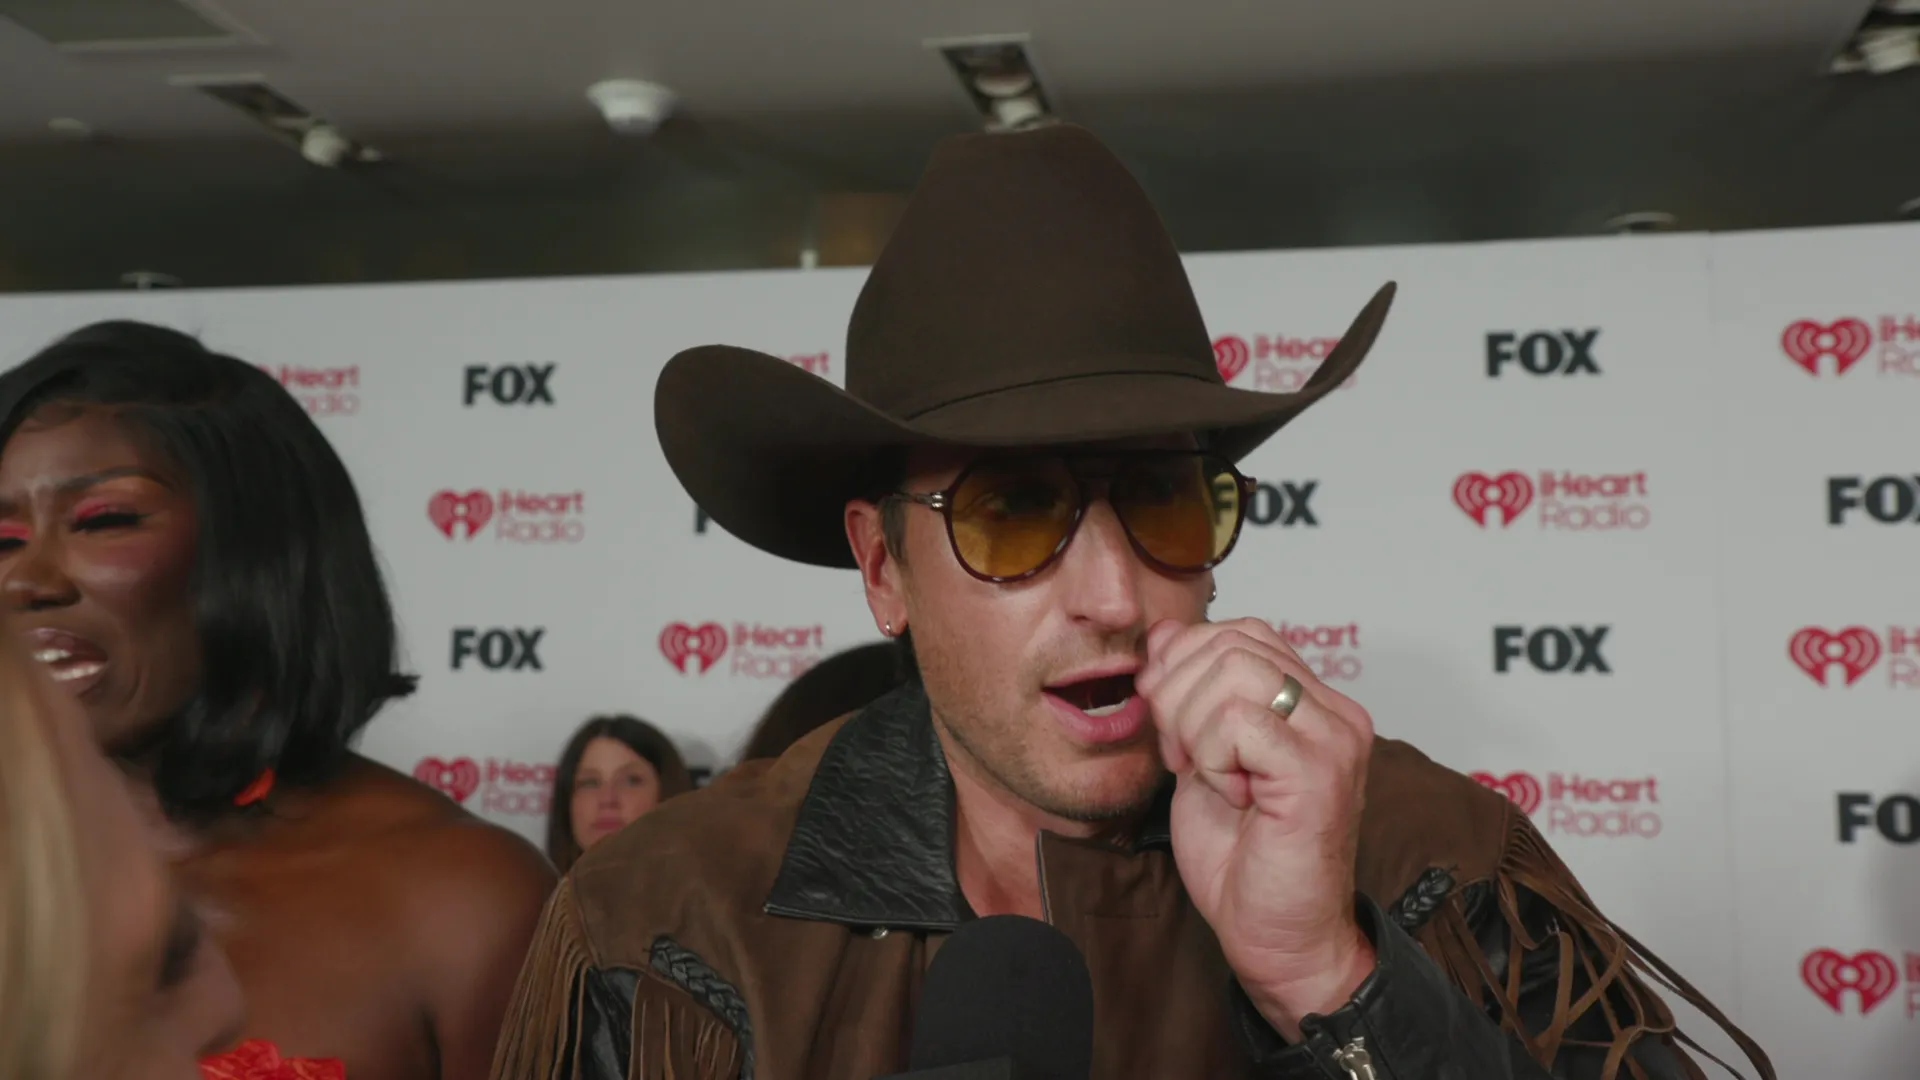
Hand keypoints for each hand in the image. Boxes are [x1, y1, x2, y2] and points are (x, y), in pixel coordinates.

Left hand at [1136, 617, 1376, 1040]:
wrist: (1274, 936)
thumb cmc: (1242, 857)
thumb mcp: (1197, 755)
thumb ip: (1187, 693)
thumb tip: (1165, 632)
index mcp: (1314, 703)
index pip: (1241, 632)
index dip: (1186, 667)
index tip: (1174, 729)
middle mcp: (1335, 712)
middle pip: (1232, 644)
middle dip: (1179, 697)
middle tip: (1185, 758)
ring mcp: (1334, 739)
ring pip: (1233, 673)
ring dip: (1195, 728)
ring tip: (1212, 777)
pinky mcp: (1318, 771)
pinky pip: (1237, 721)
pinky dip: (1212, 758)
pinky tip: (1232, 796)